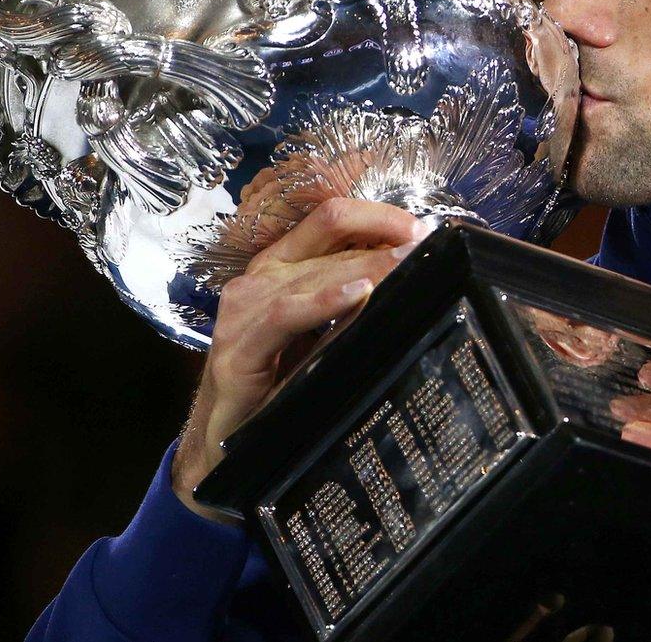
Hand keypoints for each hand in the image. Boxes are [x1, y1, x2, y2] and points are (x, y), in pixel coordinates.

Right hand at [171, 194, 429, 524]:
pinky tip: (359, 294)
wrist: (223, 433)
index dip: (377, 216)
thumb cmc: (274, 377)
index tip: (421, 229)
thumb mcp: (319, 330)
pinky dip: (325, 302)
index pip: (330, 219)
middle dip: (382, 238)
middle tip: (427, 244)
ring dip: (366, 266)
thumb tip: (409, 275)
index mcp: (279, 264)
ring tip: (406, 262)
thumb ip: (350, 300)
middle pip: (328, 237)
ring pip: (313, 272)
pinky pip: (286, 316)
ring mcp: (245, 309)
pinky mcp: (240, 347)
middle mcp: (260, 277)